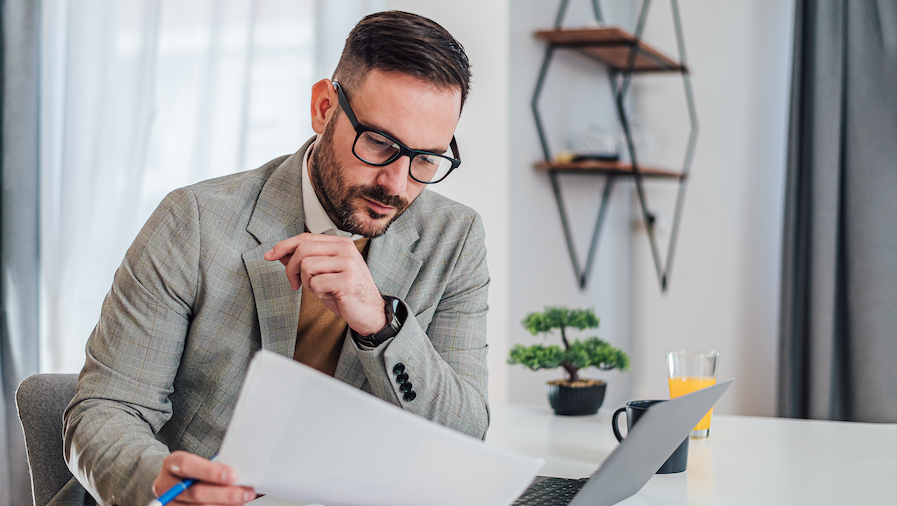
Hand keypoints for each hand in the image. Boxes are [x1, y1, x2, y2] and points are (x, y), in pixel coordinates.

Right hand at [152, 451, 255, 504]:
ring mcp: (169, 503)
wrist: (176, 485)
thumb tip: (239, 474)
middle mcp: (166, 486)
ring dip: (225, 505)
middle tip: (247, 492)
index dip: (211, 471)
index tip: (233, 475)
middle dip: (225, 493)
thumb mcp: (199, 462)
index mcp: (172, 464)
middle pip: (196, 493)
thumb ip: (214, 466)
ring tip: (244, 499)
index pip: (187, 465)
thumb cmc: (194, 471)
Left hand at [264, 233, 386, 334]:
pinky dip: (317, 293)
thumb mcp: (324, 273)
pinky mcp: (347, 281)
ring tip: (319, 289)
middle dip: (291, 268)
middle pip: (303, 249)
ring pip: (307, 265)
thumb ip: (305, 260)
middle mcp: (346, 249)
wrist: (370, 313)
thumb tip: (279, 252)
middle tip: (295, 283)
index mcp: (341, 244)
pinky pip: (316, 283)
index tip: (269, 255)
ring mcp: (348, 264)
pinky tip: (329, 295)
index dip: (284, 246)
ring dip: (307, 282)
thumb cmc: (346, 292)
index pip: (305, 238)